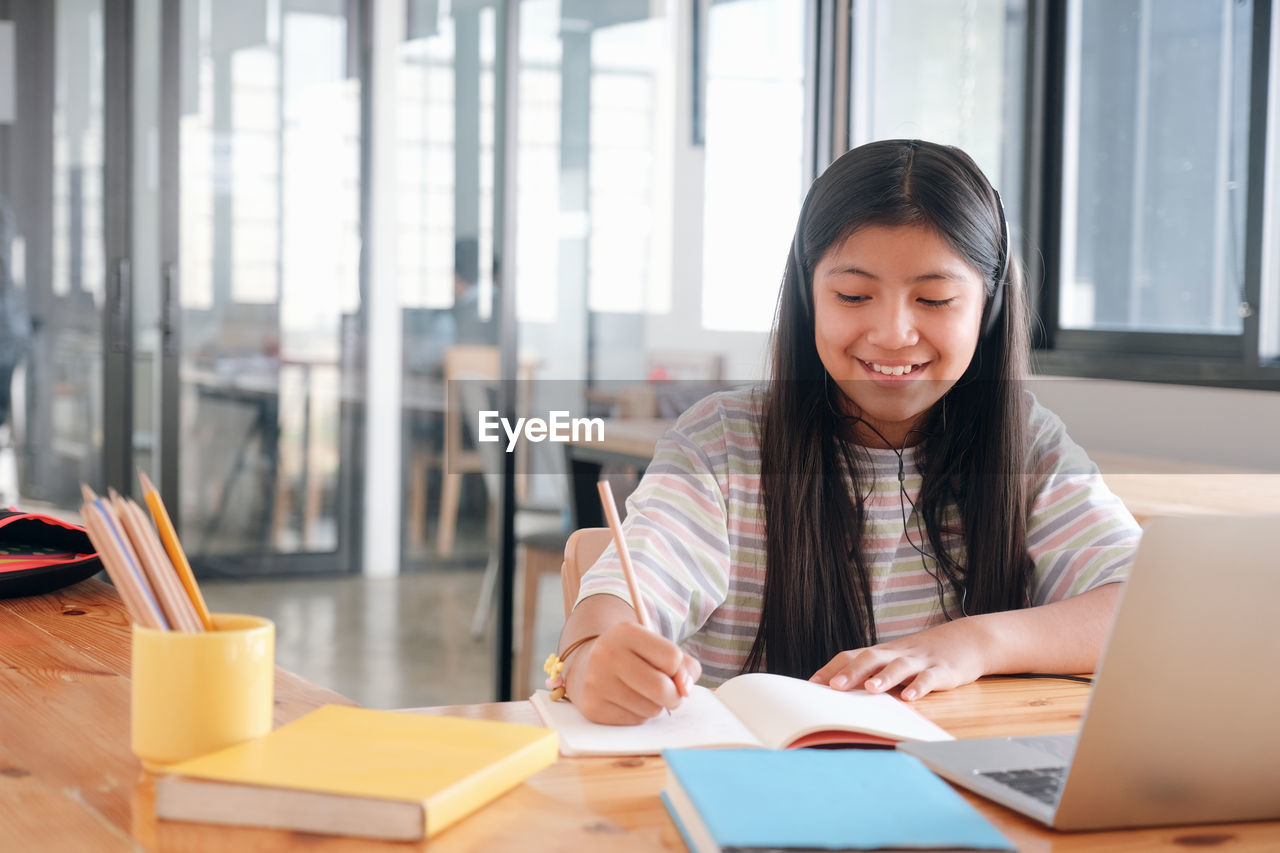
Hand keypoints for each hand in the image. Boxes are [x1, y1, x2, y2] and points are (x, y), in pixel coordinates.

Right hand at [563, 621, 701, 724]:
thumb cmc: (634, 659)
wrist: (589, 668)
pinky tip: (626, 702)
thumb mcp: (658, 649)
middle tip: (667, 692)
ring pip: (651, 709)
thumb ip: (685, 666)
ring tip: (641, 693)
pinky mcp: (592, 708)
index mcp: (626, 632)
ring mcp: (596, 682)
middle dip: (673, 695)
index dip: (677, 668)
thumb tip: (685, 691)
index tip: (667, 667)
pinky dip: (638, 715)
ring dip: (655, 706)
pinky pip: (635, 722)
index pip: (672, 658)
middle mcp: (606, 654)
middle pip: (662, 688)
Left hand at [809, 618, 991, 700]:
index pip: (851, 655)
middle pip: (871, 658)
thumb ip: (872, 674)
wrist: (967, 640)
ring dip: (884, 677)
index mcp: (883, 652)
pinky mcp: (942, 670)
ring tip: (870, 689)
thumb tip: (839, 693)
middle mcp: (897, 654)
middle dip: (851, 672)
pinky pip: (929, 678)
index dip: (832, 668)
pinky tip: (910, 698)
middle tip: (833, 686)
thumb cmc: (922, 656)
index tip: (812, 684)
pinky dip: (919, 687)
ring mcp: (920, 661)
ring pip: (899, 666)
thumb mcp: (896, 661)